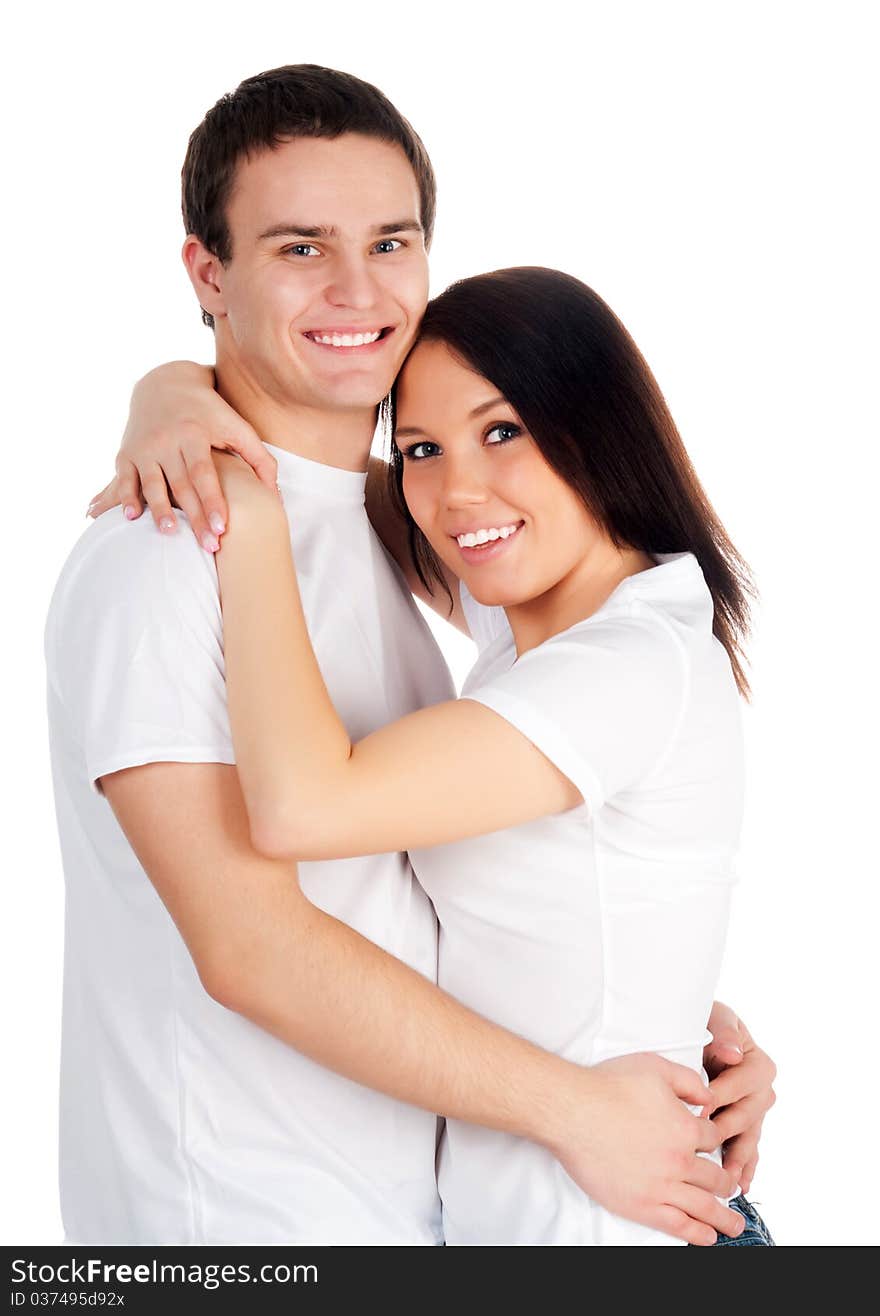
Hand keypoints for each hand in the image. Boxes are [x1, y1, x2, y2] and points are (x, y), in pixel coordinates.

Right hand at [86, 361, 277, 553]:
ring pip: (151, 484)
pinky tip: (131, 517)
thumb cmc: (210, 412)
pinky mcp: (126, 453)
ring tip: (170, 534)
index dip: (212, 500)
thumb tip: (275, 496)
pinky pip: (124, 478)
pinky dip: (125, 497)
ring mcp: (144, 447)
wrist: (166, 383)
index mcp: (194, 433)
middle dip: (194, 517)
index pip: (204, 473)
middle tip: (209, 546)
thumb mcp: (237, 426)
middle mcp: (166, 440)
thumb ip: (260, 459)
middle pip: (181, 485)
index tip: (222, 527)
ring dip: (159, 510)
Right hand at [548, 1054, 744, 1245]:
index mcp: (685, 1128)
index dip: (715, 1139)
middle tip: (732, 1188)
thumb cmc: (609, 1086)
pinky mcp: (642, 1206)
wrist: (573, 1111)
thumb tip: (709, 1097)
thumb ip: (688, 1081)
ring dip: (724, 1217)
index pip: (713, 1139)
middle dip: (726, 1183)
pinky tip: (709, 1237)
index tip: (714, 1145)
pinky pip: (678, 1225)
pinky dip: (697, 1233)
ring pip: (704, 1207)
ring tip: (735, 1225)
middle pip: (714, 1177)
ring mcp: (662, 1186)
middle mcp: (679, 1161)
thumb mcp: (655, 1067)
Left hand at [704, 1001, 776, 1192]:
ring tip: (726, 1182)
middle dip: (722, 1130)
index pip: (739, 1085)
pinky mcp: (747, 1128)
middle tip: (702, 1147)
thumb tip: (732, 1054)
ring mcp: (756, 1113)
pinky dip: (745, 1168)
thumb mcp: (717, 1019)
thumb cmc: (711, 1024)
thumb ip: (725, 1033)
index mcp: (759, 1066)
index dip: (719, 1095)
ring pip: (748, 1139)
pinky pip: (749, 1150)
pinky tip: (739, 1185)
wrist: (707, 1033)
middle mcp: (763, 1092)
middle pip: (744, 1116)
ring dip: (737, 1161)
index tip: (699, 1108)